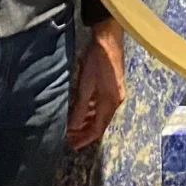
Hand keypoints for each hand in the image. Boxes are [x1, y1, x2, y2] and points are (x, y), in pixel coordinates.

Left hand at [67, 18, 124, 148]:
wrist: (109, 40)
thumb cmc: (96, 61)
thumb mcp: (85, 85)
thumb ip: (80, 107)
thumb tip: (74, 127)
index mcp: (110, 103)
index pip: (98, 128)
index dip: (85, 138)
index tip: (73, 145)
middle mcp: (115, 102)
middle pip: (100, 124)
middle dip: (85, 132)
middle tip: (69, 138)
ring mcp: (115, 95)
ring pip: (100, 115)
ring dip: (87, 122)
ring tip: (72, 127)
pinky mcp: (112, 88)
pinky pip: (101, 106)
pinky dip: (91, 112)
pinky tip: (81, 112)